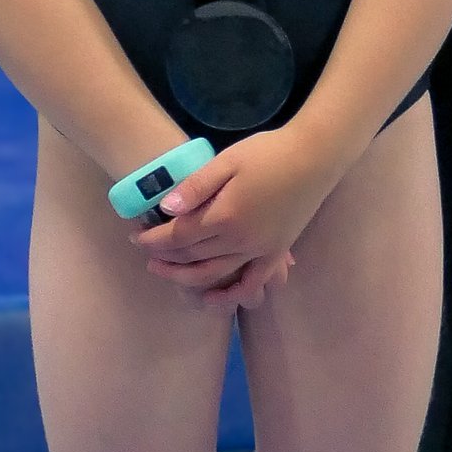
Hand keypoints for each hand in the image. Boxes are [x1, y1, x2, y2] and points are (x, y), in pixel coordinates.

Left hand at [142, 130, 328, 305]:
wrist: (315, 157)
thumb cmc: (269, 152)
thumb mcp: (228, 160)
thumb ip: (196, 186)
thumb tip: (166, 209)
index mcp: (225, 216)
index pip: (178, 237)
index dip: (154, 240)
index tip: (136, 236)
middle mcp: (240, 240)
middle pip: (192, 257)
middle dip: (163, 257)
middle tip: (145, 251)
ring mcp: (259, 250)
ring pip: (214, 274)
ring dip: (185, 277)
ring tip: (165, 272)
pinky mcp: (276, 253)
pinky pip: (252, 283)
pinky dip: (231, 295)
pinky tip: (213, 299)